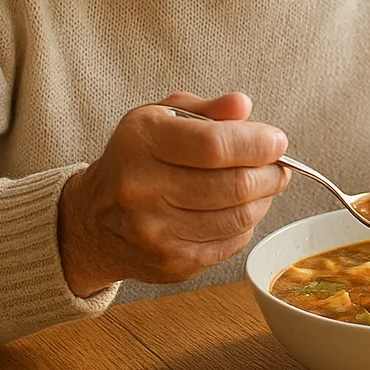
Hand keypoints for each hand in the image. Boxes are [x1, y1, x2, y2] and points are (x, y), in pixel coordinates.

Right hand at [56, 92, 289, 296]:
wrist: (91, 221)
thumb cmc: (135, 160)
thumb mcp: (159, 119)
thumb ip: (206, 110)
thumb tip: (242, 106)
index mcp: (141, 142)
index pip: (215, 145)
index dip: (257, 144)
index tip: (277, 141)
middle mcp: (143, 189)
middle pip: (233, 185)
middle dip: (270, 174)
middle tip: (278, 167)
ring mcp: (156, 232)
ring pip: (238, 217)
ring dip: (263, 200)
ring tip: (263, 186)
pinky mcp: (172, 263)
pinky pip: (230, 243)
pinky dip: (245, 225)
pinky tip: (238, 210)